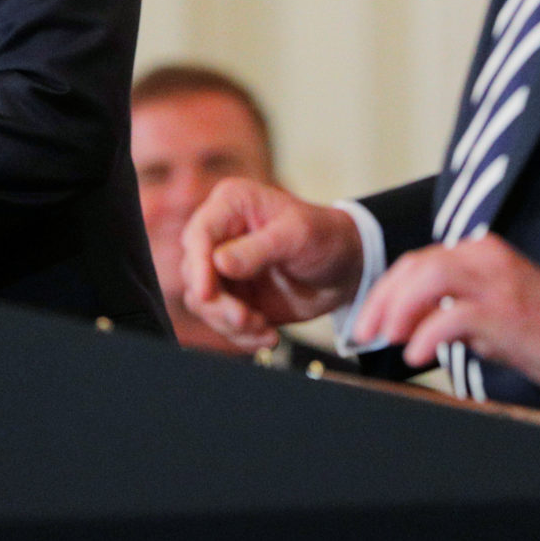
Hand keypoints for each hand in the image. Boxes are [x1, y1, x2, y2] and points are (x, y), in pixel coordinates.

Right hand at [179, 177, 363, 350]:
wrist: (346, 268)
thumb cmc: (325, 237)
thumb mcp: (297, 235)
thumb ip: (258, 249)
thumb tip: (219, 263)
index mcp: (231, 205)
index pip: (199, 234)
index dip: (199, 265)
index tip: (208, 293)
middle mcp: (220, 234)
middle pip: (193, 272)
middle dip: (217, 302)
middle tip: (247, 319)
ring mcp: (223, 267)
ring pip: (202, 301)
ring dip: (230, 322)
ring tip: (264, 327)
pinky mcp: (232, 295)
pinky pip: (220, 321)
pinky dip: (241, 335)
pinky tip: (268, 336)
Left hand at [354, 233, 539, 394]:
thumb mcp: (491, 306)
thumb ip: (453, 303)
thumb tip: (409, 321)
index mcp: (480, 253)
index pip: (418, 262)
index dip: (386, 290)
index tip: (368, 320)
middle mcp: (485, 258)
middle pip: (416, 266)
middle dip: (382, 299)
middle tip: (365, 331)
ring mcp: (496, 283)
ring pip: (429, 278)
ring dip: (399, 309)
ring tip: (388, 337)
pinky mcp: (505, 312)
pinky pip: (453, 316)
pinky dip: (427, 334)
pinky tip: (417, 354)